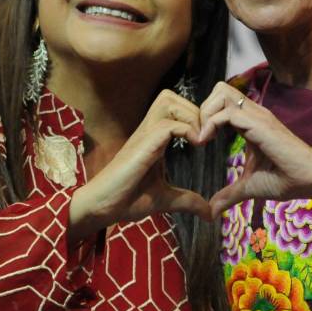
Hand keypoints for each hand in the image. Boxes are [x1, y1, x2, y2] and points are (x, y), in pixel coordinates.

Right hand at [70, 90, 210, 239]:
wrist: (102, 207)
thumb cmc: (126, 199)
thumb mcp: (165, 198)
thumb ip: (187, 201)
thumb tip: (209, 213)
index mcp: (153, 138)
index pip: (174, 108)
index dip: (195, 116)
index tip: (208, 140)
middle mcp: (147, 131)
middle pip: (170, 97)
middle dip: (194, 110)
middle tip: (206, 136)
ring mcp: (144, 135)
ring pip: (168, 101)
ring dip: (189, 115)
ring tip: (200, 139)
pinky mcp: (142, 144)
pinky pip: (168, 124)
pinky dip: (187, 130)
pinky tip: (195, 146)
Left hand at [198, 82, 311, 218]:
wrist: (310, 180)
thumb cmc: (285, 180)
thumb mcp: (249, 187)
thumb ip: (229, 194)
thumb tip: (211, 212)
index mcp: (250, 123)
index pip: (222, 102)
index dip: (205, 117)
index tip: (199, 141)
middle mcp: (254, 113)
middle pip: (220, 89)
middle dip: (203, 108)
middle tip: (199, 135)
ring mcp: (258, 116)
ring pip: (222, 92)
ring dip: (205, 112)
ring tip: (202, 138)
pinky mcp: (260, 124)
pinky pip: (227, 113)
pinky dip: (210, 124)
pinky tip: (205, 143)